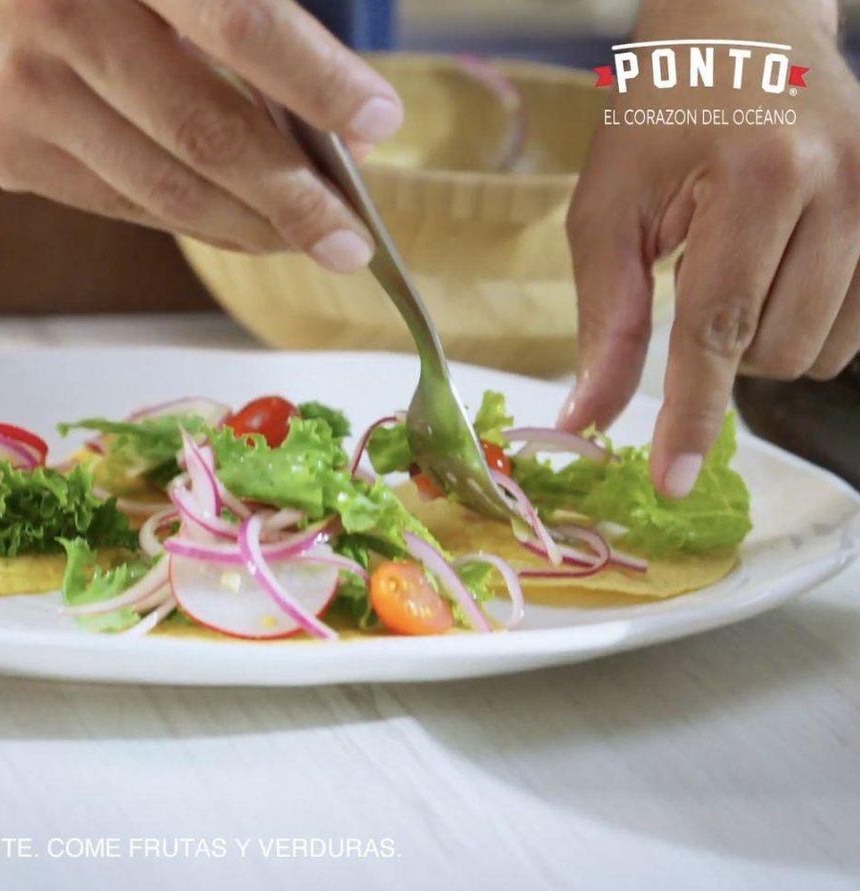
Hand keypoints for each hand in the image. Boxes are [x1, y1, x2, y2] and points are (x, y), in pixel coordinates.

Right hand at [0, 0, 403, 269]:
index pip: (234, 21)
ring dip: (250, 225)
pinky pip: (120, 203)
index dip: (315, 79)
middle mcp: (58, 22)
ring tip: (311, 241)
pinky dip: (193, 222)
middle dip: (291, 194)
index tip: (379, 122)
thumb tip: (328, 111)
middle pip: (201, 128)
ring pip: (161, 185)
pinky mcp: (6, 152)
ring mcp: (23, 97)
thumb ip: (230, 9)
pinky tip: (242, 229)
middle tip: (353, 238)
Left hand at [559, 0, 858, 495]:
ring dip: (765, 338)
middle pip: (775, 350)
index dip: (692, 413)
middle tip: (696, 277)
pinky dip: (811, 323)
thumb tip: (591, 416)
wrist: (745, 30)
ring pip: (824, 349)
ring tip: (737, 264)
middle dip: (721, 347)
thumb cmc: (663, 115)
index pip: (720, 326)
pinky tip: (781, 270)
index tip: (670, 479)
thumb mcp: (609, 206)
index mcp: (756, 176)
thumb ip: (606, 318)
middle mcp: (838, 187)